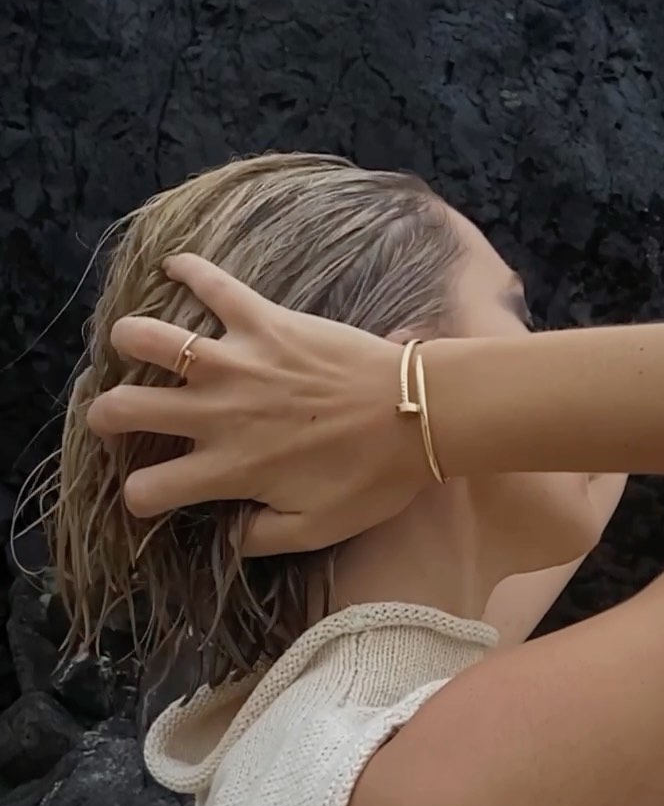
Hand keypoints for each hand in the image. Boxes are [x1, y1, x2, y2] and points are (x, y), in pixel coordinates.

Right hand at [87, 254, 430, 554]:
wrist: (416, 415)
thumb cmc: (371, 479)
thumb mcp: (315, 530)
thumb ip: (261, 538)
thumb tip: (226, 536)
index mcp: (229, 470)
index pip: (149, 490)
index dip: (140, 498)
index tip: (150, 496)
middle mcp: (219, 414)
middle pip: (127, 409)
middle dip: (105, 416)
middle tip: (113, 416)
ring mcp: (238, 362)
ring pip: (152, 339)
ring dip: (131, 341)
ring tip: (132, 343)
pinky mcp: (266, 321)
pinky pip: (214, 284)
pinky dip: (189, 270)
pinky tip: (175, 266)